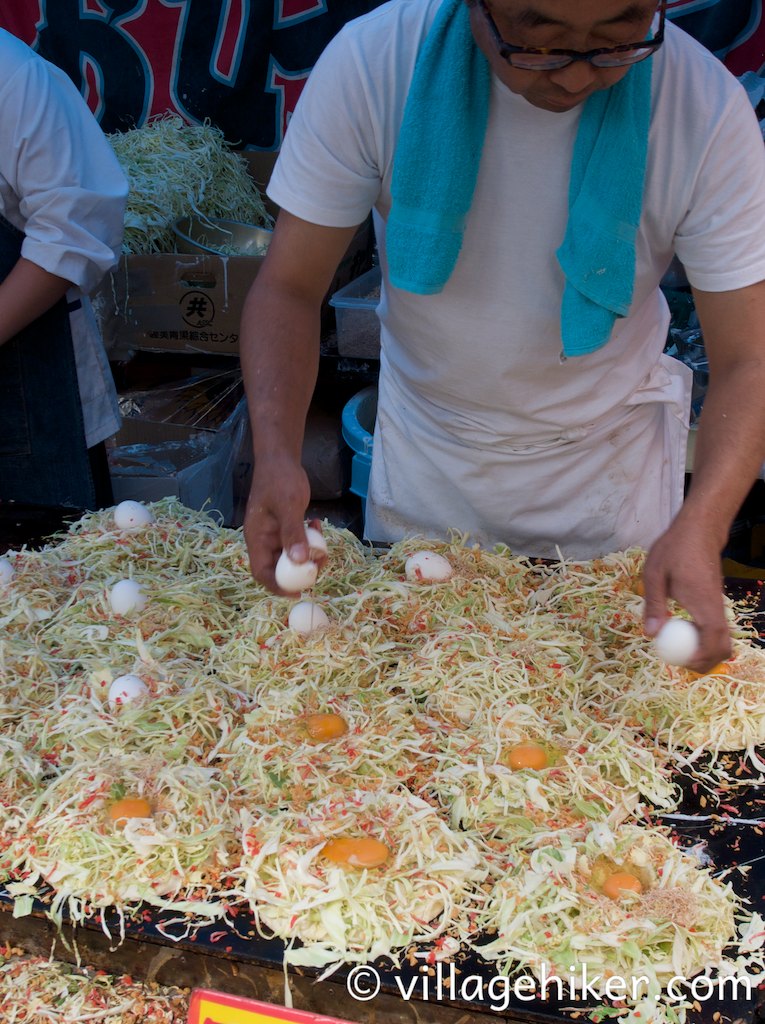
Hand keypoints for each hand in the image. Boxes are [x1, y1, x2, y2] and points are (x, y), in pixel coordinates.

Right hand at [243, 454, 316, 593]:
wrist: (280, 458)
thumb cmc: (279, 479)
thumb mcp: (288, 505)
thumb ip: (292, 532)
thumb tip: (299, 561)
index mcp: (257, 538)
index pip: (261, 572)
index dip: (277, 586)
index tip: (297, 592)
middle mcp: (264, 539)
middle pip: (278, 567)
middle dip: (299, 570)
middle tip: (318, 564)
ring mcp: (274, 533)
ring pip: (291, 555)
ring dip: (307, 554)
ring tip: (321, 544)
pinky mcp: (285, 526)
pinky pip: (297, 541)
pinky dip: (309, 538)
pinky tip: (317, 523)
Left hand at [641, 519, 731, 672]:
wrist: (698, 531)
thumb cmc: (674, 549)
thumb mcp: (655, 574)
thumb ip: (654, 605)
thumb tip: (651, 634)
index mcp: (703, 603)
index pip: (712, 640)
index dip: (700, 658)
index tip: (680, 662)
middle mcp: (716, 608)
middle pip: (723, 647)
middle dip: (705, 662)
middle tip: (679, 663)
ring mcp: (718, 606)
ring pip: (722, 640)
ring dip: (705, 652)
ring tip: (678, 650)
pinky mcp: (715, 603)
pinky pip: (716, 630)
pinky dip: (705, 640)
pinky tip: (683, 633)